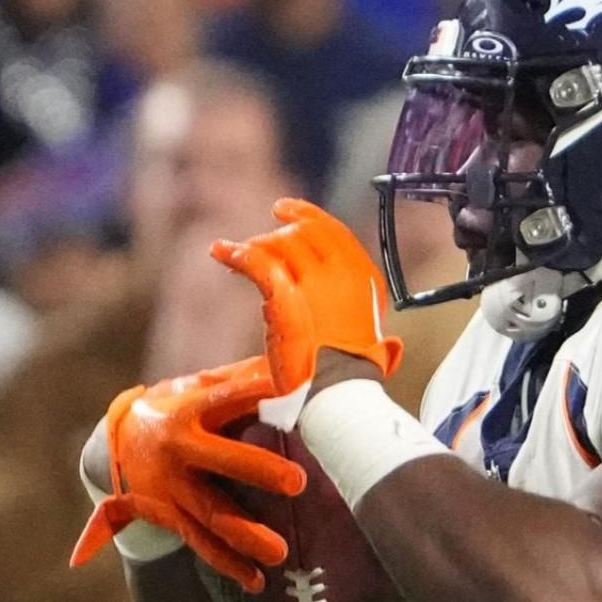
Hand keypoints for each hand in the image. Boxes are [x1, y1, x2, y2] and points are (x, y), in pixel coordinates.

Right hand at [69, 356, 306, 591]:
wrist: (115, 442)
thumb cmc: (178, 406)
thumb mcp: (197, 385)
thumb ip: (242, 379)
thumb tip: (296, 368)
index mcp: (189, 409)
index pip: (228, 398)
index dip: (257, 392)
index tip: (292, 388)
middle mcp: (178, 448)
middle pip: (220, 460)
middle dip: (257, 471)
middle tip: (297, 482)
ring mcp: (172, 487)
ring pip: (210, 514)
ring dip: (244, 536)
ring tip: (280, 552)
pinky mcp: (170, 516)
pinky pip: (200, 544)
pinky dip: (227, 564)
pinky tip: (257, 582)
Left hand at [209, 198, 403, 399]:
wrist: (339, 391)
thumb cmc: (353, 374)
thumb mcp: (374, 339)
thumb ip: (370, 325)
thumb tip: (380, 338)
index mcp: (364, 277)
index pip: (333, 231)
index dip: (307, 215)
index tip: (288, 210)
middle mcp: (342, 272)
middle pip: (303, 234)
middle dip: (279, 233)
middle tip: (260, 238)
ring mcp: (314, 282)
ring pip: (278, 245)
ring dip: (255, 245)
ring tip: (236, 252)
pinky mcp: (284, 296)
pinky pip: (256, 262)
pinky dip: (235, 254)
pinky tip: (222, 252)